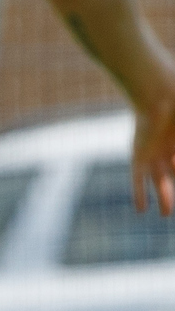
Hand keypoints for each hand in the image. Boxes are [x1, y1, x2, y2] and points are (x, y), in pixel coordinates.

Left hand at [131, 92, 174, 214]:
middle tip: (173, 210)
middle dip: (174, 192)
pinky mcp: (138, 157)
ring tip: (165, 214)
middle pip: (174, 177)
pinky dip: (139, 194)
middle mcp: (169, 153)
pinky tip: (141, 210)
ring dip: (164, 197)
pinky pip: (138, 179)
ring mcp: (154, 156)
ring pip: (159, 182)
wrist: (159, 96)